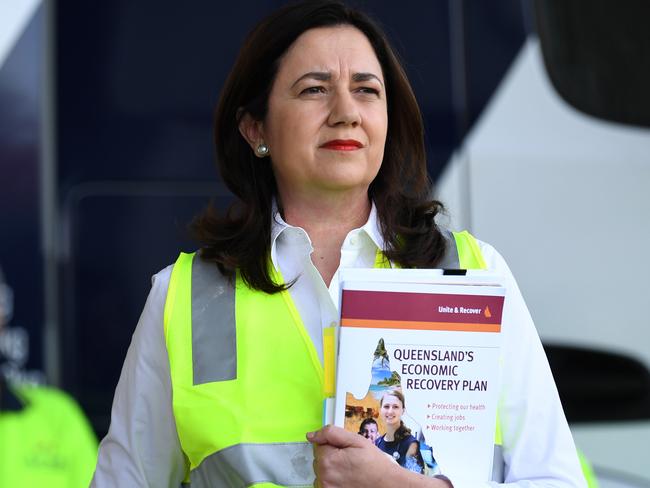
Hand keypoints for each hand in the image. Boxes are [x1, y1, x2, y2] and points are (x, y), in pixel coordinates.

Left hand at [306, 426, 452, 487]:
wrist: (386, 484)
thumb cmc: (374, 463)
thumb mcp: (356, 440)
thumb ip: (332, 434)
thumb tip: (311, 435)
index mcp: (328, 459)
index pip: (319, 445)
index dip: (333, 445)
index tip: (346, 450)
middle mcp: (324, 476)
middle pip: (319, 459)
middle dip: (331, 456)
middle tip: (349, 460)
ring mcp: (326, 487)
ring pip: (320, 471)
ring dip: (330, 469)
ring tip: (348, 471)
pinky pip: (323, 483)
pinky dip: (332, 480)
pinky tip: (345, 479)